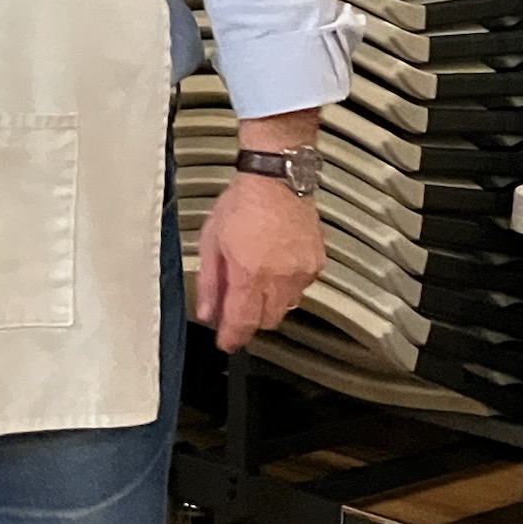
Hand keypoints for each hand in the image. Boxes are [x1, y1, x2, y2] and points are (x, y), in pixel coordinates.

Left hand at [196, 113, 324, 352]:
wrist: (276, 180)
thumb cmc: (242, 202)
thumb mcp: (212, 241)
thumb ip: (209, 281)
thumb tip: (207, 311)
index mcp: (250, 272)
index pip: (243, 321)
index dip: (233, 337)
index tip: (226, 343)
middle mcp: (280, 276)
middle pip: (267, 320)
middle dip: (250, 319)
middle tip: (235, 306)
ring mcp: (302, 271)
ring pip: (286, 307)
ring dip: (269, 303)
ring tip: (255, 278)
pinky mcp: (317, 264)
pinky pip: (301, 289)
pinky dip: (286, 287)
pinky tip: (274, 267)